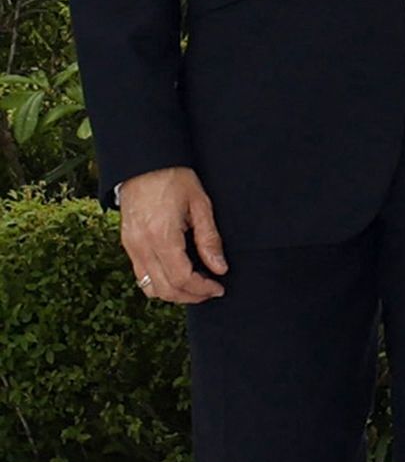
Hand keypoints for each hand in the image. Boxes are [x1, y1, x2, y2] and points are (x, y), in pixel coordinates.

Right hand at [118, 166, 227, 304]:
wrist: (144, 165)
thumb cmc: (175, 179)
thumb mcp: (200, 204)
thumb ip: (209, 239)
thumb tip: (219, 268)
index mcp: (161, 236)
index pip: (181, 278)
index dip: (202, 289)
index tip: (219, 288)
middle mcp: (142, 247)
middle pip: (165, 289)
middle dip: (190, 296)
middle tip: (211, 292)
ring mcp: (131, 248)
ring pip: (150, 288)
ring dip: (174, 294)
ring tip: (196, 287)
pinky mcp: (128, 245)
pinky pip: (141, 276)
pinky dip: (159, 283)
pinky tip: (177, 276)